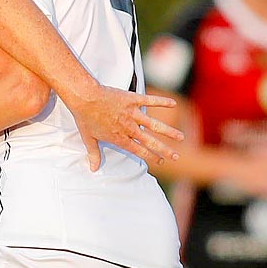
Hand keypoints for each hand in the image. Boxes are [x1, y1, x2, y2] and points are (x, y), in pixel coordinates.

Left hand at [67, 86, 181, 169]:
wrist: (85, 98)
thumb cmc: (85, 118)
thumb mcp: (88, 139)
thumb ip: (94, 154)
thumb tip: (93, 169)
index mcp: (120, 138)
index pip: (139, 151)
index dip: (151, 157)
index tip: (161, 162)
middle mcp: (129, 128)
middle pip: (151, 141)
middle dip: (165, 150)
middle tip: (176, 156)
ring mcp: (132, 114)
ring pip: (155, 124)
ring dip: (169, 131)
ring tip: (181, 137)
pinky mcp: (133, 100)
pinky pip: (151, 101)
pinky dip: (162, 102)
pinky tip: (173, 104)